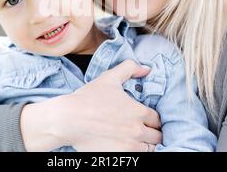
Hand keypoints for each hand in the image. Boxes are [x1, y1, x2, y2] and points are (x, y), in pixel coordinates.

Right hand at [21, 60, 161, 151]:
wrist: (68, 119)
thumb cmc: (88, 98)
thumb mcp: (109, 77)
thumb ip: (130, 68)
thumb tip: (146, 69)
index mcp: (139, 112)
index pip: (157, 119)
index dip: (152, 118)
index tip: (145, 118)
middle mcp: (137, 130)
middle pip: (157, 136)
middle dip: (151, 132)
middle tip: (142, 129)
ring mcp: (129, 146)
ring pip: (149, 149)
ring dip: (145, 144)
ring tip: (135, 140)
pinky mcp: (119, 157)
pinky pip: (137, 158)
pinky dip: (135, 153)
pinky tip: (126, 147)